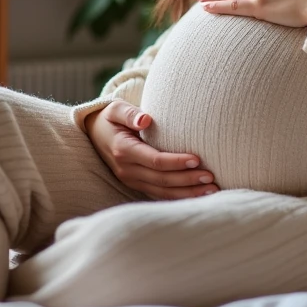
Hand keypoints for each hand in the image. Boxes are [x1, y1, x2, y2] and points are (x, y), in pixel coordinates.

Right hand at [87, 101, 220, 199]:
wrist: (95, 133)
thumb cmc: (111, 118)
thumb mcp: (116, 109)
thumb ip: (130, 113)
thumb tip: (145, 119)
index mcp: (123, 150)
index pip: (154, 160)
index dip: (176, 162)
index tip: (197, 159)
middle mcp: (126, 170)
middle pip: (161, 179)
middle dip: (187, 180)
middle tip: (211, 177)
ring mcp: (131, 180)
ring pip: (162, 191)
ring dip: (187, 193)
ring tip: (211, 190)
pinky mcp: (137, 185)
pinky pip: (160, 194)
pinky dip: (179, 197)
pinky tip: (198, 196)